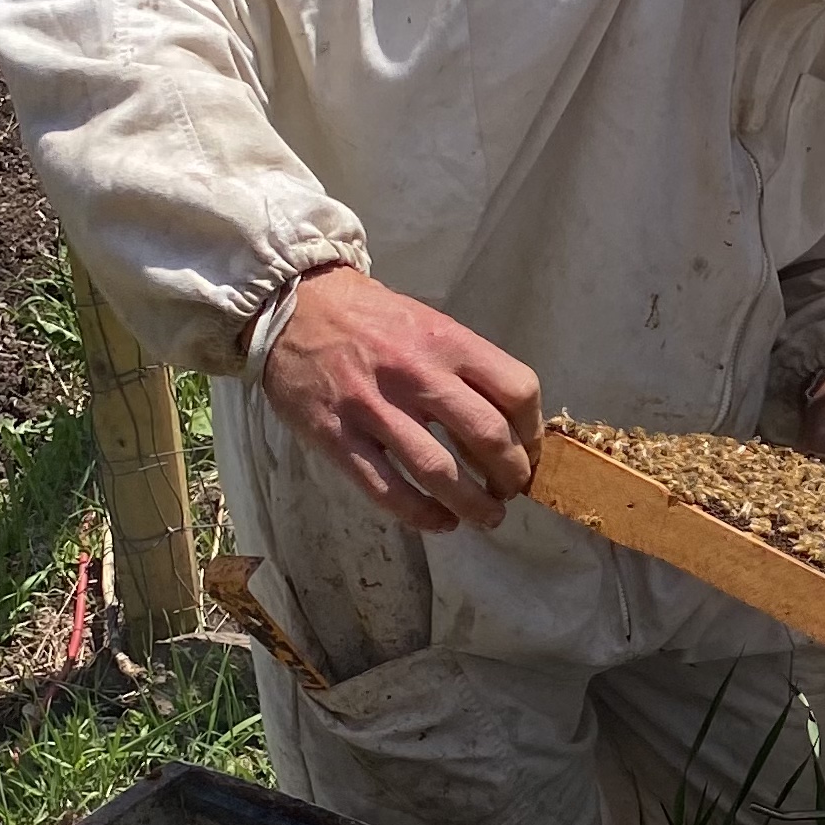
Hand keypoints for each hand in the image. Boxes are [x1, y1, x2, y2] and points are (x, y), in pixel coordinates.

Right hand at [260, 263, 542, 533]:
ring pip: (439, 473)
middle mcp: (416, 374)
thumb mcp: (428, 324)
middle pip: (488, 438)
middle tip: (511, 490)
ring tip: (488, 517)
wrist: (291, 303)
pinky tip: (440, 522)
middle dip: (511, 476)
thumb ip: (465, 369)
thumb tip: (507, 426)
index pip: (517, 391)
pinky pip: (386, 489)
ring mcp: (374, 407)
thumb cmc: (370, 317)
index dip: (534, 432)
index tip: (530, 451)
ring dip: (474, 506)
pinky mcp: (336, 436)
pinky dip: (421, 515)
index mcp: (447, 342)